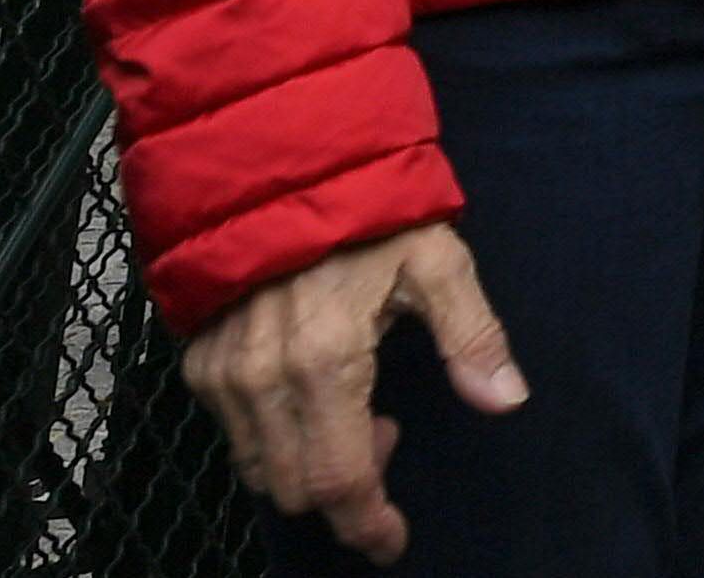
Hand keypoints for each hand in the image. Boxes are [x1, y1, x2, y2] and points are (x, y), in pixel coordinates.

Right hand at [184, 222, 523, 565]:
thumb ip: (472, 335)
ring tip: (357, 405)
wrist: (282, 164)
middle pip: (296, 488)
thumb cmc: (369, 211)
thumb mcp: (438, 260)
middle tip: (388, 432)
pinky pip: (233, 435)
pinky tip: (313, 392)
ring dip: (309, 462)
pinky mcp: (198, 364)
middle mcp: (263, 379)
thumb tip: (505, 398)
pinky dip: (275, 437)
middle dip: (347, 487)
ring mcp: (223, 375)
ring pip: (260, 469)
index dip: (366, 522)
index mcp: (326, 362)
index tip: (389, 540)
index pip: (340, 479)